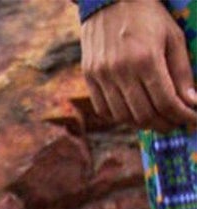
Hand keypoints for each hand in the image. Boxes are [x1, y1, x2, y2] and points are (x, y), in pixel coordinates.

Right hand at [81, 0, 196, 132]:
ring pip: (124, 118)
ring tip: (157, 118)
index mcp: (146, 59)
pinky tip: (134, 110)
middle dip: (165, 124)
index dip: (181, 116)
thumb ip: (181, 72)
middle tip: (175, 123)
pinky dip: (121, 117)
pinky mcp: (90, 77)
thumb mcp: (172, 37)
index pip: (166, 102)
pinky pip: (105, 110)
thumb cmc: (148, 15)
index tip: (191, 120)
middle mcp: (122, 71)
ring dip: (144, 123)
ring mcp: (102, 76)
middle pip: (145, 115)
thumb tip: (190, 103)